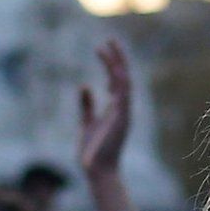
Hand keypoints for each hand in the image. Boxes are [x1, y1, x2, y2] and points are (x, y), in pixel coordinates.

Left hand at [79, 40, 132, 178]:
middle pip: (122, 76)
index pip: (115, 80)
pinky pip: (124, 93)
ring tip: (108, 45)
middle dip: (116, 58)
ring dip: (117, 63)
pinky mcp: (122, 117)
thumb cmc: (92, 151)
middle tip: (109, 39)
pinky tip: (111, 65)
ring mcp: (124, 112)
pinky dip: (118, 78)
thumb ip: (86, 105)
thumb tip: (85, 86)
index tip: (101, 48)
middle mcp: (122, 108)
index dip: (109, 64)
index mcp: (115, 109)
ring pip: (124, 81)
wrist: (97, 170)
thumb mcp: (85, 123)